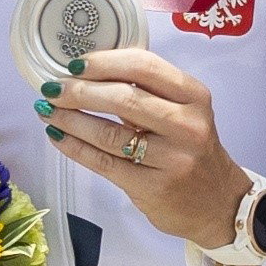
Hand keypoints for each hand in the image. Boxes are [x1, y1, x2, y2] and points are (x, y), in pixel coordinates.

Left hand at [36, 47, 252, 250]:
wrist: (217, 203)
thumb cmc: (191, 148)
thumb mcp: (184, 112)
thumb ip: (148, 92)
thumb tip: (89, 72)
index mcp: (194, 96)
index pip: (145, 67)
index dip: (104, 62)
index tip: (74, 63)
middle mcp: (187, 125)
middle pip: (124, 99)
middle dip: (80, 91)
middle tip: (52, 89)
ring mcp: (172, 159)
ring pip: (110, 134)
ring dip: (71, 120)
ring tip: (47, 111)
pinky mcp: (153, 188)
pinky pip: (105, 163)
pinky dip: (76, 148)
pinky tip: (58, 136)